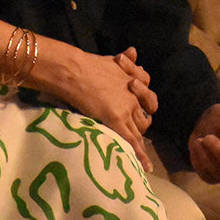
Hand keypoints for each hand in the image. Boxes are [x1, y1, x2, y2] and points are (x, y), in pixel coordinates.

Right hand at [58, 48, 156, 170]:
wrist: (73, 70)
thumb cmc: (86, 64)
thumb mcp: (110, 59)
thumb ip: (124, 60)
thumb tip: (134, 51)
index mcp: (133, 79)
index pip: (146, 93)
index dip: (143, 101)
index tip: (140, 107)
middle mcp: (134, 95)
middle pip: (147, 112)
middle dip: (142, 119)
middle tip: (133, 125)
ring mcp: (126, 109)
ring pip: (140, 128)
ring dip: (140, 137)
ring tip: (139, 150)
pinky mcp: (116, 120)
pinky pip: (132, 140)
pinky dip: (140, 155)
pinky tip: (146, 168)